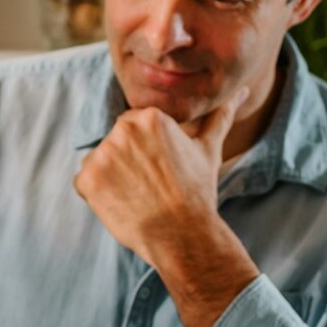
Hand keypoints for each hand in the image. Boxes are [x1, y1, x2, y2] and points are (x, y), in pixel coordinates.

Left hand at [74, 88, 259, 326]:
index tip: (159, 171)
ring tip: (136, 195)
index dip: (145, 153)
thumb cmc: (197, 192)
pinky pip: (84, 183)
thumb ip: (220, 117)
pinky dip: (96, 196)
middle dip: (126, 162)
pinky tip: (121, 204)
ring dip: (110, 178)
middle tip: (149, 186)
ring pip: (98, 162)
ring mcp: (102, 153)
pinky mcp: (86, 178)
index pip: (134, 128)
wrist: (182, 234)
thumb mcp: (208, 149)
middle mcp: (123, 129)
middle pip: (115, 143)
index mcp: (150, 117)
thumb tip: (242, 91)